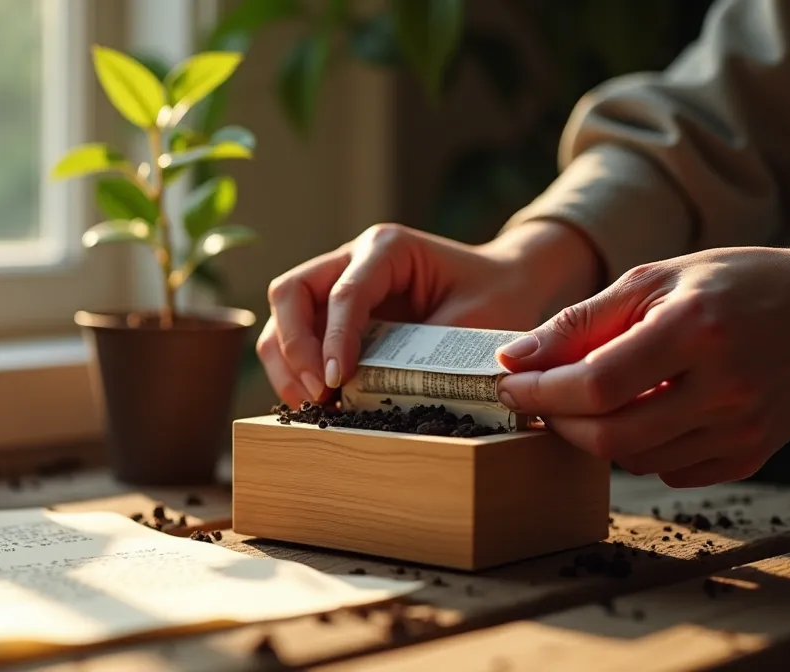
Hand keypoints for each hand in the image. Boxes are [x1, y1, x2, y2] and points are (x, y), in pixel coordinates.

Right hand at [257, 220, 601, 407]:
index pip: (343, 293)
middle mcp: (351, 258)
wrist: (506, 285)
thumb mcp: (473, 326)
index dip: (333, 340)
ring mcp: (336, 282)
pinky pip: (295, 336)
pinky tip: (316, 401)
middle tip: (319, 393)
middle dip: (295, 346)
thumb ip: (426, 358)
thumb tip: (382, 398)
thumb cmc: (495, 297)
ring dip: (287, 362)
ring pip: (283, 316)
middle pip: (291, 293)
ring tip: (311, 404)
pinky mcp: (333, 312)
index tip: (336, 383)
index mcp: (387, 248)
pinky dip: (295, 369)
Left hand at [494, 246, 789, 487]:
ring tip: (593, 399)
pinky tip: (645, 412)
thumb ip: (581, 322)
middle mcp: (724, 387)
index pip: (594, 385)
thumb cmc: (731, 285)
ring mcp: (742, 428)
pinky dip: (641, 450)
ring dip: (596, 436)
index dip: (539, 392)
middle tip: (538, 398)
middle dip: (558, 422)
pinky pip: (670, 472)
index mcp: (694, 331)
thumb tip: (515, 358)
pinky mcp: (750, 453)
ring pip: (635, 460)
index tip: (508, 383)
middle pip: (611, 436)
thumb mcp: (653, 280)